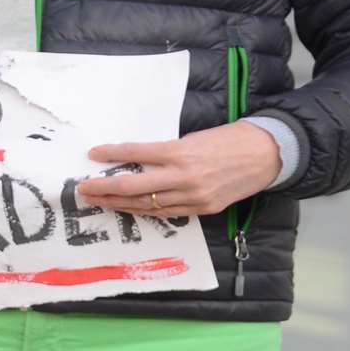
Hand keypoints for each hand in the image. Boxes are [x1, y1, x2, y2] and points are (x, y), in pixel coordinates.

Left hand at [74, 122, 281, 219]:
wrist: (265, 155)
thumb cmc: (229, 139)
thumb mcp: (194, 138)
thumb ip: (168, 151)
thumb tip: (139, 160)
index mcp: (180, 151)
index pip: (136, 153)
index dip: (112, 153)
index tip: (93, 154)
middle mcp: (184, 176)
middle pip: (134, 186)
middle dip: (105, 188)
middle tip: (84, 188)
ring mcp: (194, 196)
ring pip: (147, 204)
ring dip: (120, 203)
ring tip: (100, 201)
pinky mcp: (204, 209)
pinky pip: (167, 213)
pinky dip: (146, 210)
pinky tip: (129, 208)